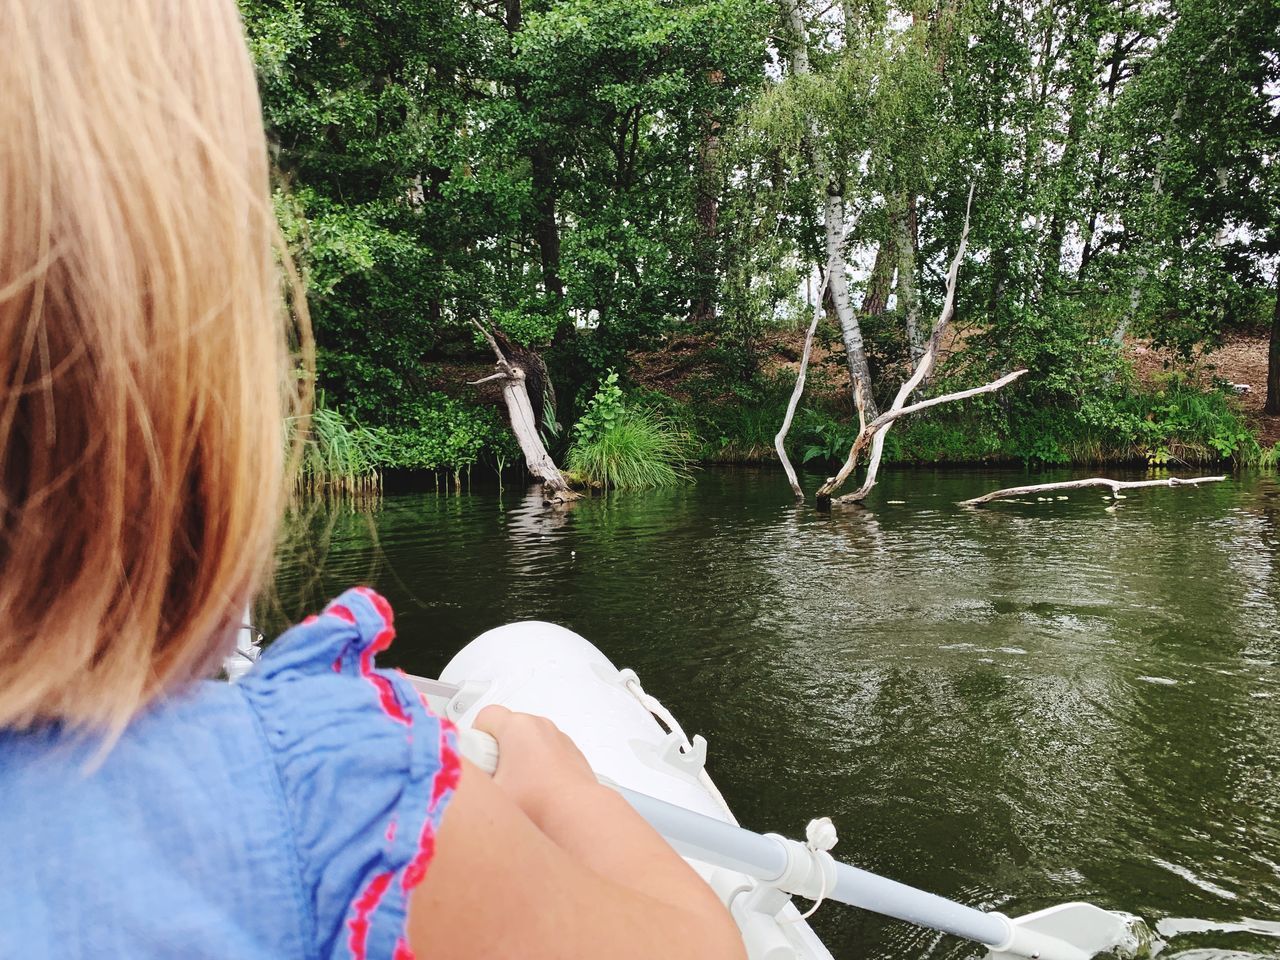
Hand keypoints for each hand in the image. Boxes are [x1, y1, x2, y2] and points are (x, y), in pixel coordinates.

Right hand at [472, 705, 601, 826]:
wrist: (579, 819)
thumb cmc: (540, 805)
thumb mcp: (488, 793)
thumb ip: (468, 781)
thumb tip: (457, 781)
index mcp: (519, 727)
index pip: (484, 717)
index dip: (475, 741)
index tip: (477, 764)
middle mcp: (540, 727)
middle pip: (505, 730)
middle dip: (496, 753)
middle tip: (494, 781)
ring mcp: (558, 740)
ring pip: (526, 743)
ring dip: (518, 761)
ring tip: (516, 791)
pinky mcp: (571, 755)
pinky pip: (545, 754)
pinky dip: (538, 768)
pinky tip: (535, 793)